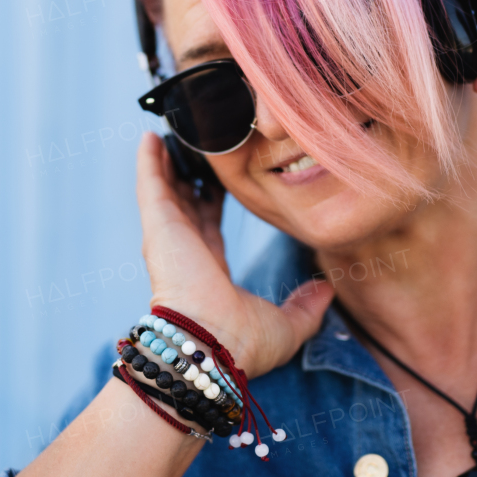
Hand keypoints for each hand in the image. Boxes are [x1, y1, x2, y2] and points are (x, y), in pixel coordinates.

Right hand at [136, 132, 333, 377]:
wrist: (209, 346)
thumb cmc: (241, 344)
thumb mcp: (286, 325)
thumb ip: (306, 306)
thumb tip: (327, 289)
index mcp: (209, 272)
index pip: (209, 228)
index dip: (214, 202)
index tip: (222, 181)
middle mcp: (185, 253)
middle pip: (185, 204)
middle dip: (189, 176)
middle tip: (197, 145)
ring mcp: (168, 239)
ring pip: (165, 190)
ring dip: (167, 162)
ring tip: (173, 130)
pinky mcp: (157, 227)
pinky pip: (151, 186)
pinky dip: (149, 161)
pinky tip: (150, 136)